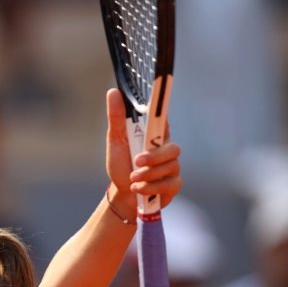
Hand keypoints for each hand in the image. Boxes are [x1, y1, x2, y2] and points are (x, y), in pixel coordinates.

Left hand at [105, 88, 181, 212]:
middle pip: (173, 148)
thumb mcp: (116, 141)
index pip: (165, 120)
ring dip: (147, 174)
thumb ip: (117, 118)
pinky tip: (139, 189)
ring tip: (132, 178)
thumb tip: (113, 92)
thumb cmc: (121, 164)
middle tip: (136, 162)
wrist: (123, 194)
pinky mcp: (174, 184)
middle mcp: (167, 149)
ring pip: (170, 167)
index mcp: (154, 135)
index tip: (163, 109)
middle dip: (153, 157)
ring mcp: (173, 167)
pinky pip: (169, 184)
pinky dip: (151, 188)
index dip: (166, 113)